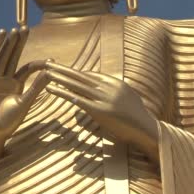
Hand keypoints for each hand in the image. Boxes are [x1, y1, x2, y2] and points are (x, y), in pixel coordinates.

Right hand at [0, 27, 50, 141]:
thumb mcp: (24, 104)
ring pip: (2, 57)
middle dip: (19, 43)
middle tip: (25, 28)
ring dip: (7, 43)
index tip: (51, 60)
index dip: (39, 63)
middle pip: (13, 56)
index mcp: (17, 85)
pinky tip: (0, 37)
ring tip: (13, 30)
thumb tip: (50, 73)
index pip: (28, 68)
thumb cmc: (8, 123)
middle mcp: (5, 79)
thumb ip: (36, 88)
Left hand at [44, 62, 158, 160]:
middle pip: (80, 76)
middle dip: (63, 69)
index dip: (74, 72)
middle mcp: (108, 88)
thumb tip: (100, 92)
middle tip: (48, 63)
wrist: (147, 130)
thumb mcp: (126, 98)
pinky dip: (63, 93)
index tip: (61, 67)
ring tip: (46, 73)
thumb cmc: (137, 117)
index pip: (89, 75)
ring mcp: (104, 99)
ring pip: (77, 85)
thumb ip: (112, 92)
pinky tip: (52, 90)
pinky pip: (77, 100)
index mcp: (114, 83)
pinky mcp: (100, 111)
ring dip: (59, 79)